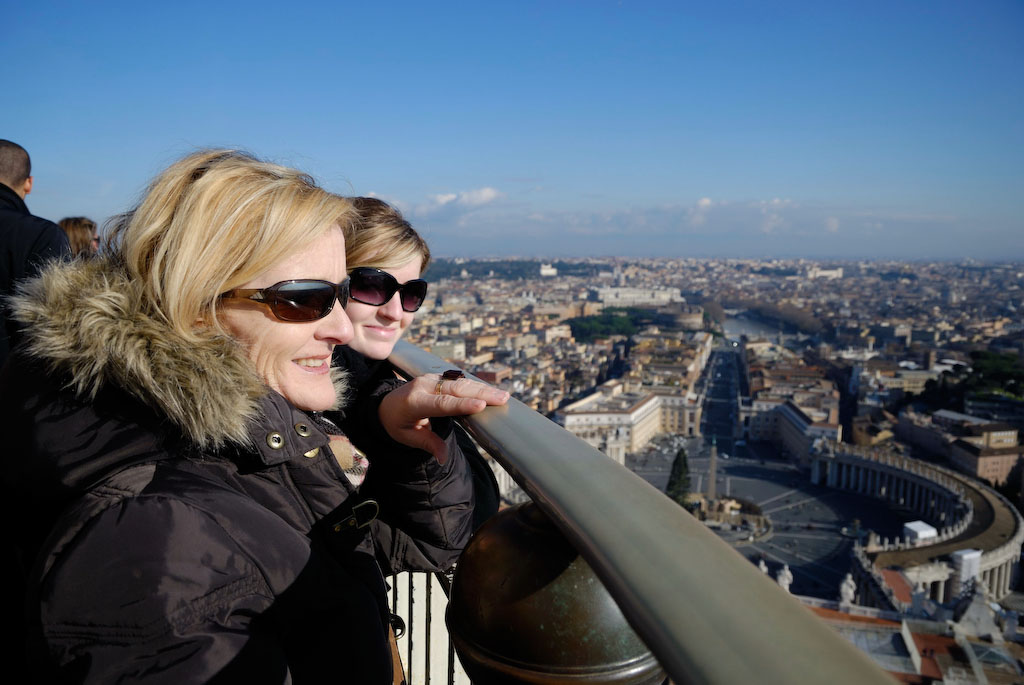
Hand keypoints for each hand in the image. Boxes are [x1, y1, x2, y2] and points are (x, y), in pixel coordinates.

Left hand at [378, 373, 508, 462]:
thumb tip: (443, 458)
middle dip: (481, 393)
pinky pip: (459, 380)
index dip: (462, 405)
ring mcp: (432, 379)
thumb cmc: (397, 423)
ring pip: (460, 382)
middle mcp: (424, 386)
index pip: (441, 404)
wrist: (386, 404)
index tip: (481, 405)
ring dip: (483, 388)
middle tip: (503, 398)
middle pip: (456, 390)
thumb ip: (428, 444)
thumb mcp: (407, 437)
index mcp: (414, 402)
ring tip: (503, 394)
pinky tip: (492, 390)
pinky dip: (476, 385)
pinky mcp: (439, 378)